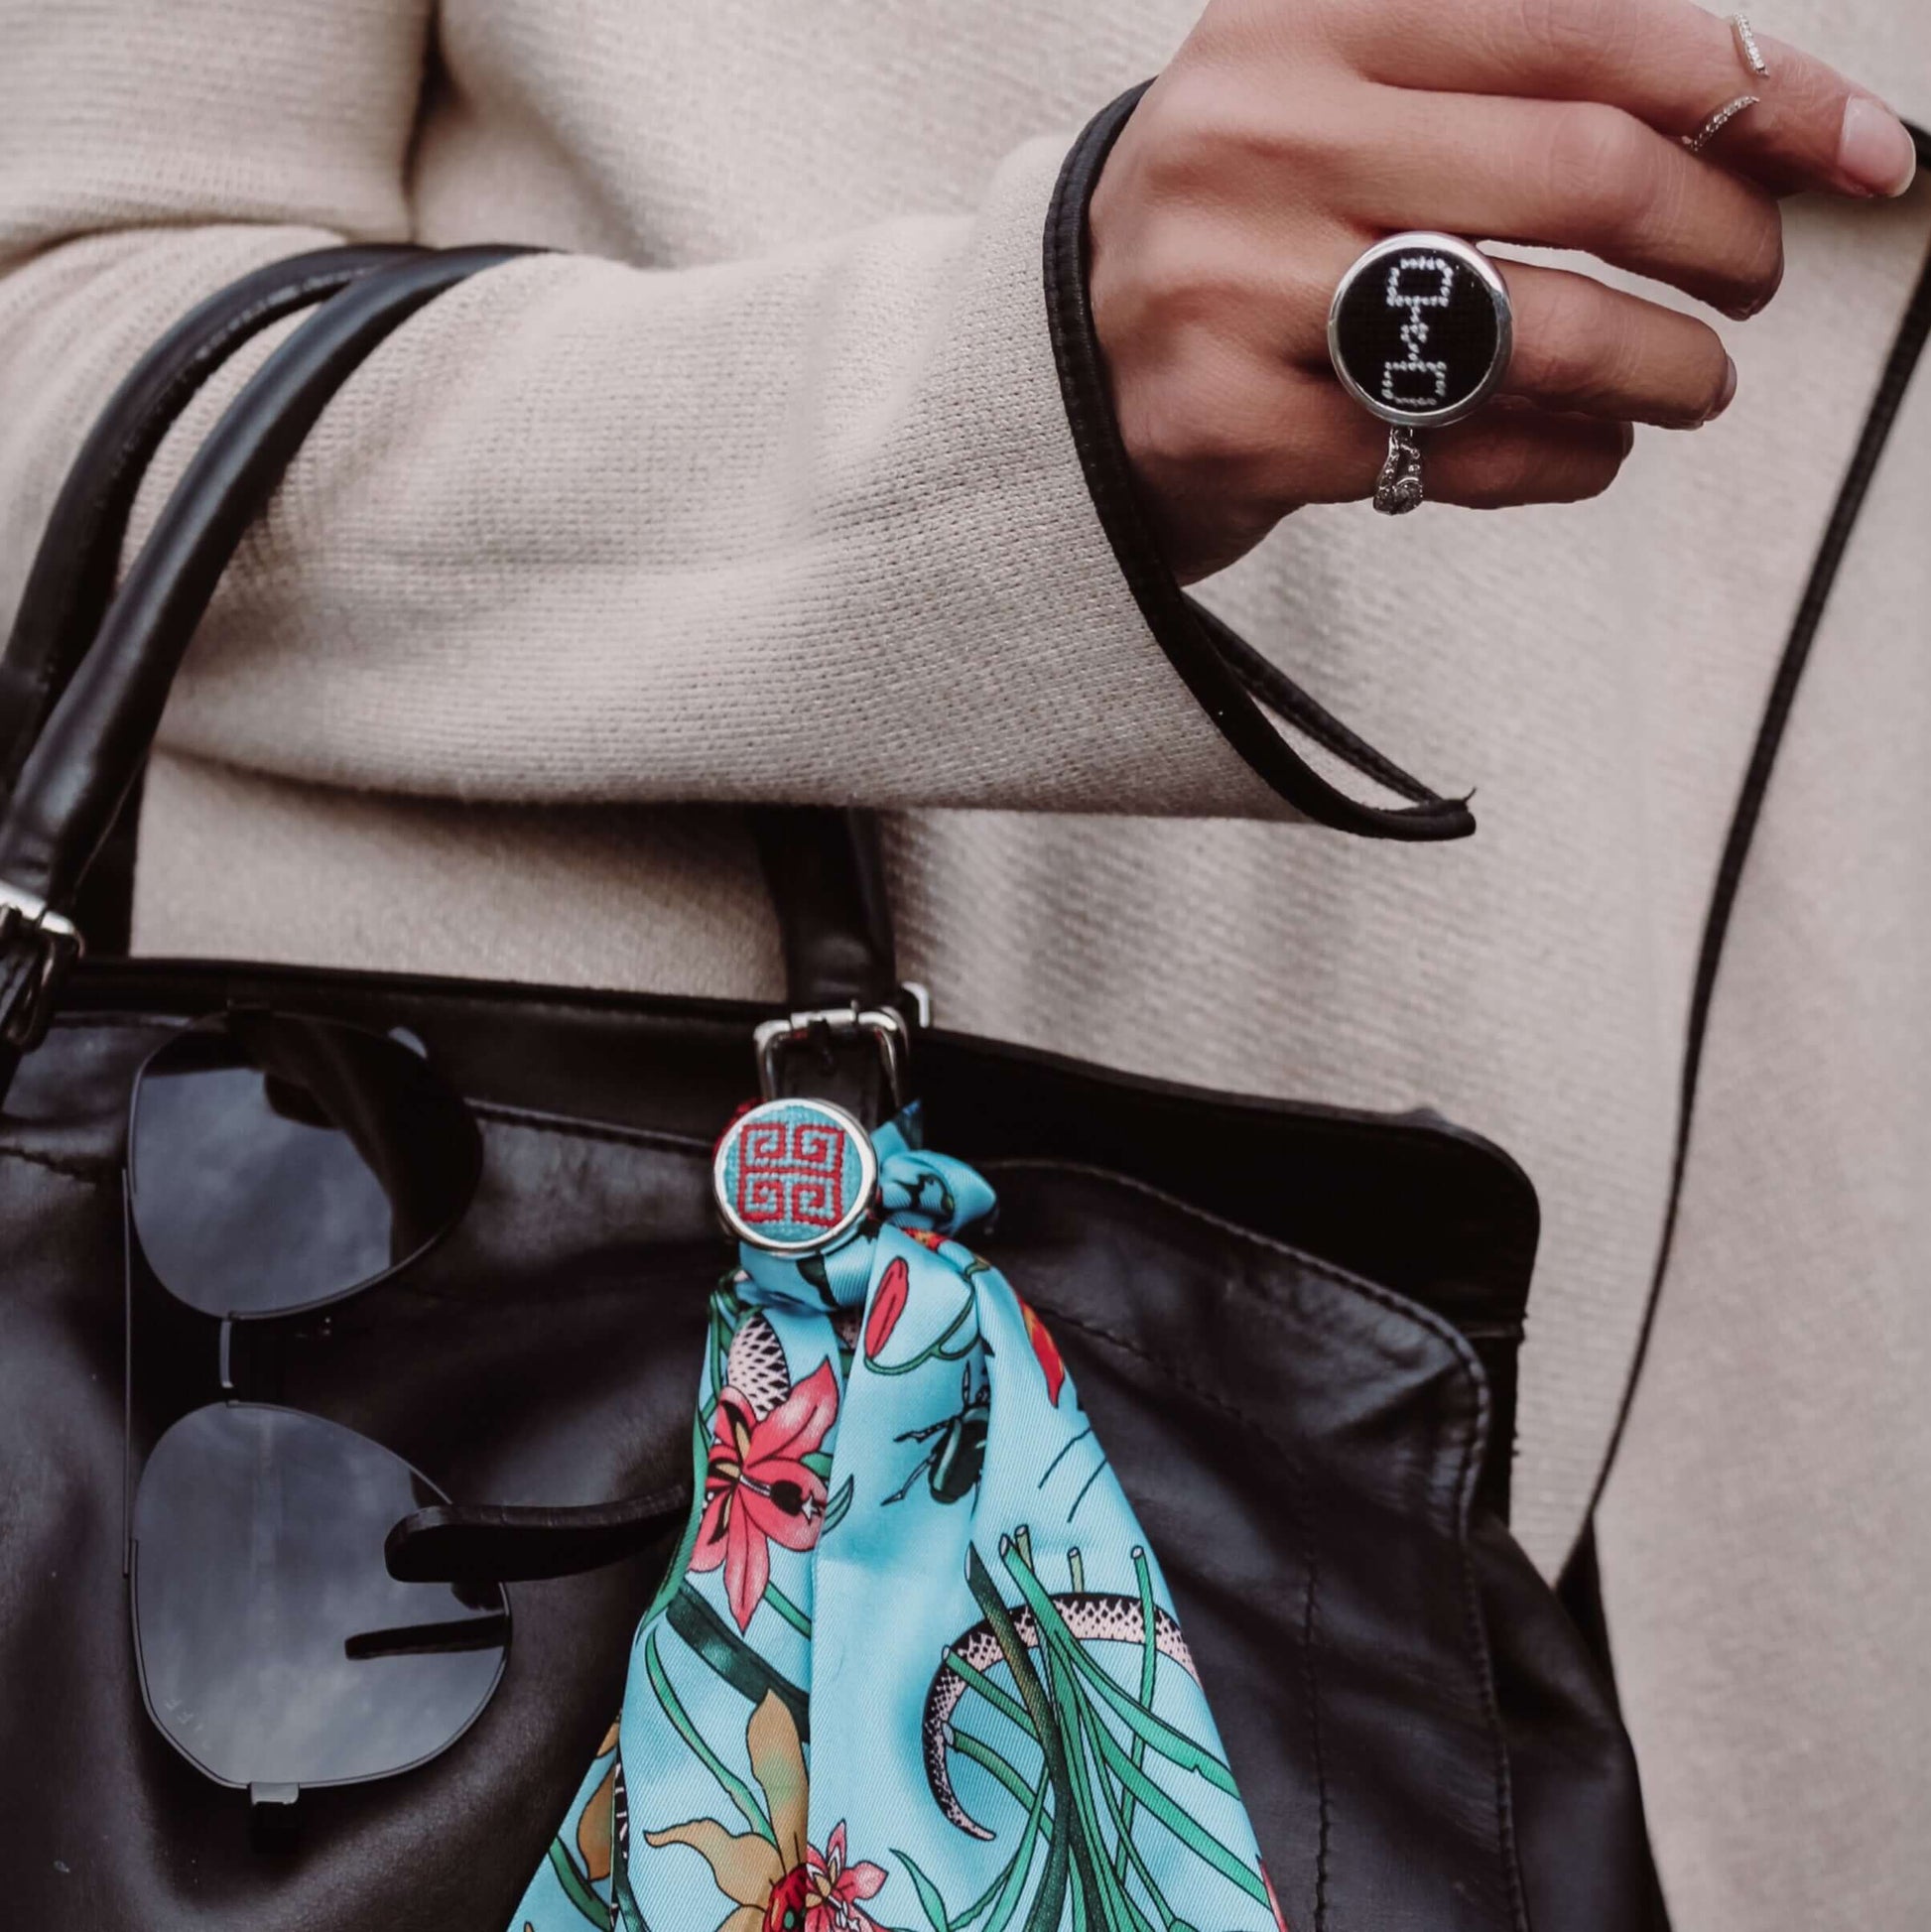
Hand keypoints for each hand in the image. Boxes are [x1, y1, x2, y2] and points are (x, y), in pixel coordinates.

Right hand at [1089, 0, 1918, 579]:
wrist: (1066, 364)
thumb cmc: (1246, 231)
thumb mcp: (1342, 98)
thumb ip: (1508, 84)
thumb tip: (1765, 113)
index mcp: (1306, 14)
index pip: (1585, 24)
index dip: (1752, 89)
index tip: (1858, 157)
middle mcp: (1258, 131)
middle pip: (1581, 176)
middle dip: (1721, 244)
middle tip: (1752, 285)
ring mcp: (1227, 284)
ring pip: (1528, 330)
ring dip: (1663, 372)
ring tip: (1694, 388)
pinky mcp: (1220, 424)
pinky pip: (1447, 452)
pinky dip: (1557, 463)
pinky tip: (1585, 455)